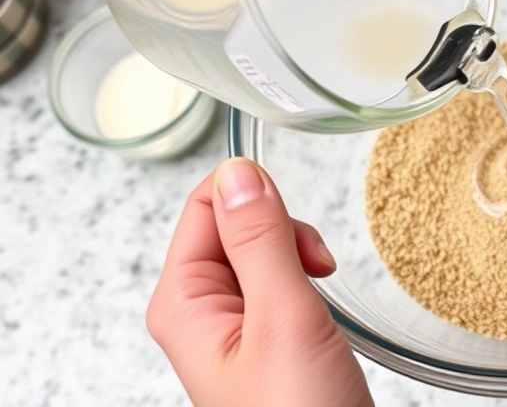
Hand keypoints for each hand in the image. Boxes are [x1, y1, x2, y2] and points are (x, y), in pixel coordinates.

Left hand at [147, 158, 372, 406]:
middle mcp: (203, 310)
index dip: (256, 203)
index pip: (206, 206)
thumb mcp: (283, 319)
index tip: (294, 234)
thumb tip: (239, 171)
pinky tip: (320, 308)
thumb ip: (260, 240)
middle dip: (284, 233)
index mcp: (184, 302)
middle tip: (314, 270)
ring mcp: (235, 324)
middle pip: (235, 223)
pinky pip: (279, 280)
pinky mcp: (267, 336)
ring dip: (299, 257)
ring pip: (262, 249)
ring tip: (320, 293)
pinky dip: (307, 281)